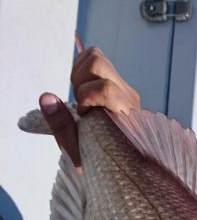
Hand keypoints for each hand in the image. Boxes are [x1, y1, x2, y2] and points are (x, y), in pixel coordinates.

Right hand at [39, 46, 140, 168]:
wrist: (112, 163)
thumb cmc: (95, 159)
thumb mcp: (75, 149)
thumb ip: (61, 125)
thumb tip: (46, 97)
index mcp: (123, 115)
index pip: (105, 88)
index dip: (85, 97)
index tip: (82, 115)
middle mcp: (128, 96)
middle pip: (98, 64)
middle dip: (79, 82)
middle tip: (79, 104)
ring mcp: (123, 87)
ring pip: (96, 56)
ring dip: (79, 74)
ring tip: (80, 97)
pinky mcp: (116, 81)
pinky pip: (96, 58)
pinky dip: (81, 69)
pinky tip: (82, 91)